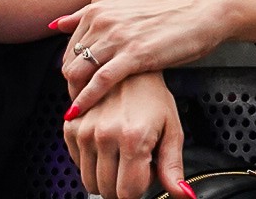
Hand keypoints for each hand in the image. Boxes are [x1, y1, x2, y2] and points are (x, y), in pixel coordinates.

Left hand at [54, 0, 248, 112]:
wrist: (201, 16)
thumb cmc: (168, 15)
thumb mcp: (127, 5)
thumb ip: (91, 15)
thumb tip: (56, 24)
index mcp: (99, 10)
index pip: (68, 49)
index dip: (70, 71)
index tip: (78, 87)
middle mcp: (103, 21)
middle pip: (69, 63)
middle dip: (71, 86)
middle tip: (80, 103)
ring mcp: (118, 38)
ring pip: (78, 73)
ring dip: (75, 95)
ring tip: (82, 111)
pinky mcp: (134, 55)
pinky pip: (99, 82)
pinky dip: (85, 100)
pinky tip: (78, 113)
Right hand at [63, 70, 189, 198]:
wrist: (128, 69)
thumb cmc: (153, 98)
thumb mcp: (172, 130)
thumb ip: (173, 167)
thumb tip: (184, 195)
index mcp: (133, 138)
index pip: (127, 193)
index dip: (139, 188)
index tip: (146, 173)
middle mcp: (105, 135)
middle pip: (107, 190)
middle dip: (122, 184)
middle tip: (135, 161)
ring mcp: (85, 131)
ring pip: (89, 182)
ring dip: (106, 175)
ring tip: (122, 152)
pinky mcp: (71, 128)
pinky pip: (77, 164)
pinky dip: (92, 162)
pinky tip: (107, 144)